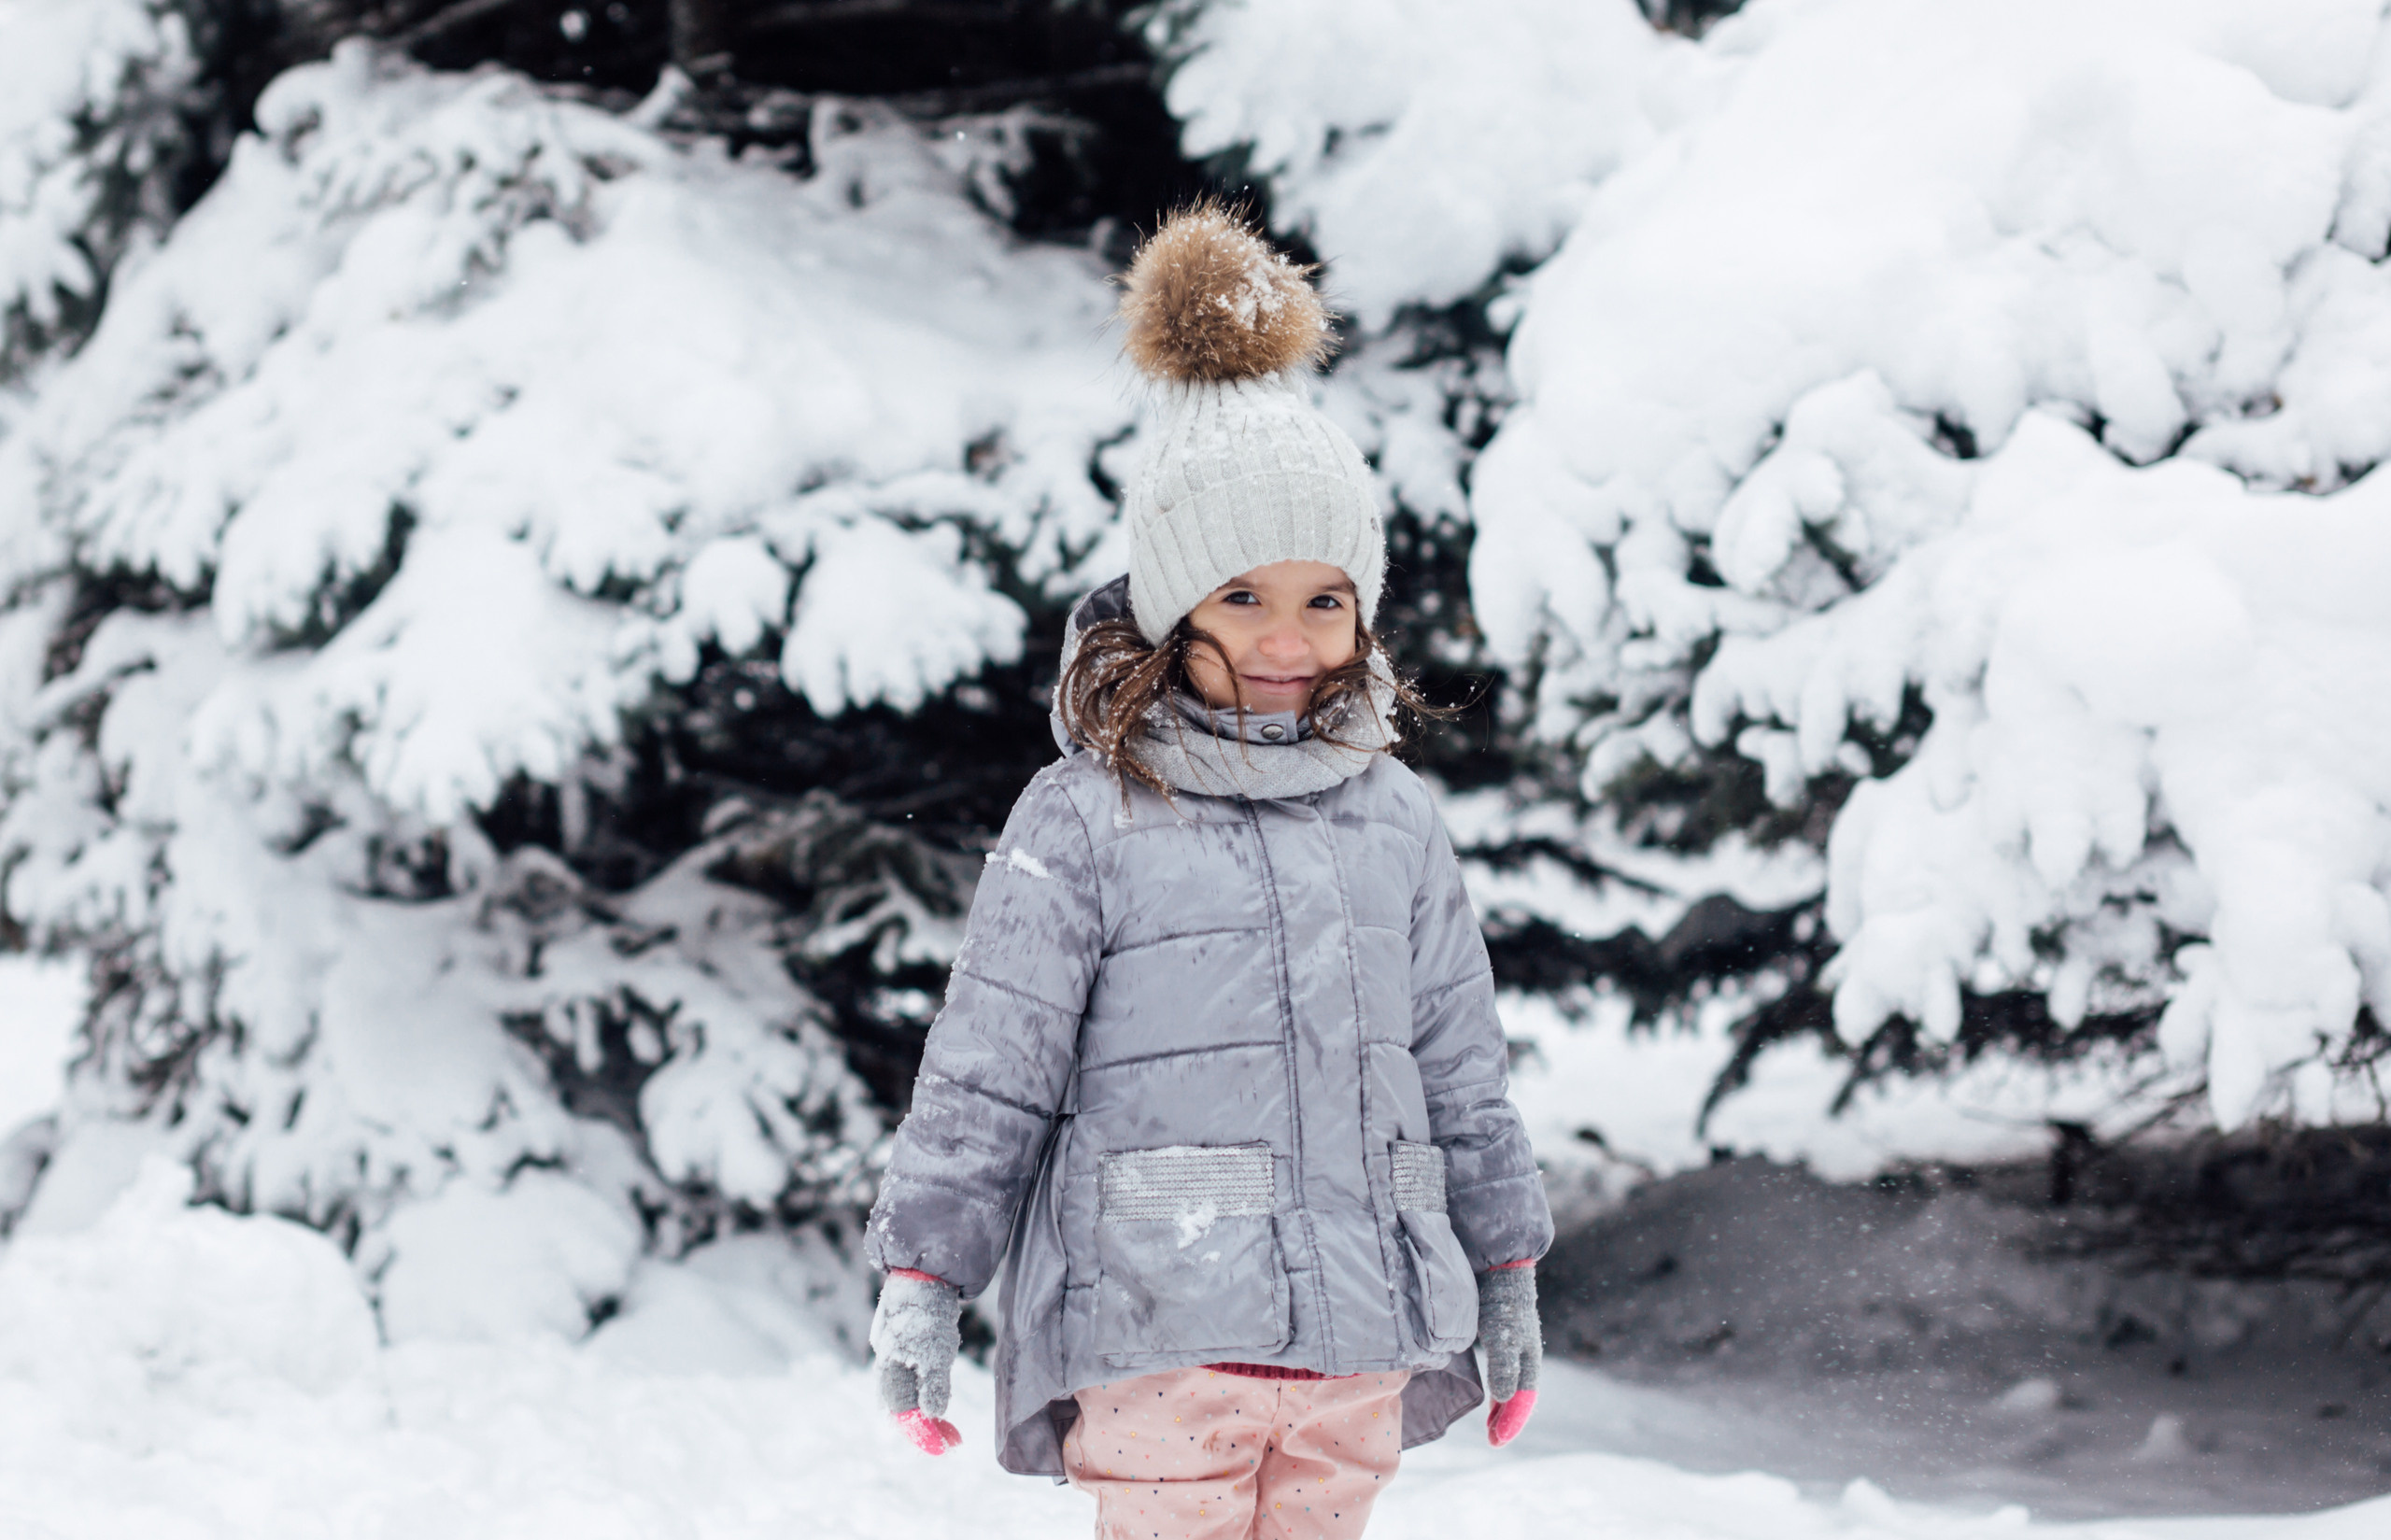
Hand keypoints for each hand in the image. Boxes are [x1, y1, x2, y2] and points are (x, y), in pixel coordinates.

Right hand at [870, 1269, 963, 1454]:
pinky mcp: (904, 1342)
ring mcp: (895, 1353)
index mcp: (890, 1372)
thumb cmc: (927, 1313)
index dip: (923, 1435)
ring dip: (926, 1411)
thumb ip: (933, 1384)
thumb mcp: (935, 1351)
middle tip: (952, 1439)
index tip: (945, 1448)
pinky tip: (937, 1391)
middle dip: (926, 1428)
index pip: (903, 1416)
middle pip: (902, 1408)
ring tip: (948, 1423)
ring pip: (906, 1393)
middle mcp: (888, 1366)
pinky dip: (925, 1391)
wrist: (922, 1273)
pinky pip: (911, 1377)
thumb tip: (932, 1415)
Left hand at [1478, 1263, 1540, 1446]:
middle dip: (1507, 1420)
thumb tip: (1504, 1400)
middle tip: (1493, 1441)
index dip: (1511, 1423)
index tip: (1496, 1442)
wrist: (1499, 1266)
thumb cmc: (1501, 1302)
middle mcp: (1525, 1356)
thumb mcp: (1502, 1336)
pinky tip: (1491, 1394)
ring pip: (1512, 1385)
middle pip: (1519, 1396)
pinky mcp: (1502, 1337)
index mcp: (1530, 1360)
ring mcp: (1515, 1347)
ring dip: (1503, 1408)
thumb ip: (1504, 1367)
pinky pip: (1504, 1372)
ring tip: (1491, 1426)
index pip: (1523, 1401)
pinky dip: (1498, 1390)